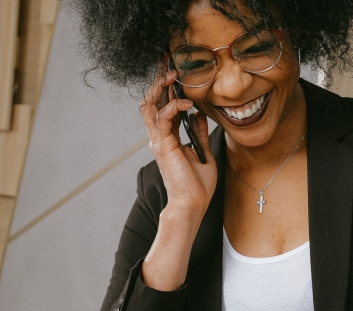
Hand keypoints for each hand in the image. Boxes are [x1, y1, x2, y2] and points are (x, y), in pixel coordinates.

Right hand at [140, 69, 216, 215]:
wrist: (192, 204)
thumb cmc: (197, 185)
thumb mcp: (202, 152)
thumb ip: (198, 133)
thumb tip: (199, 114)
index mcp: (166, 138)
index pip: (160, 106)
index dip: (164, 88)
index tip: (174, 72)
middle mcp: (159, 137)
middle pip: (151, 101)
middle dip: (158, 81)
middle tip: (168, 65)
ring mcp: (159, 141)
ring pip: (151, 105)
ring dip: (161, 88)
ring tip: (173, 75)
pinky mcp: (164, 145)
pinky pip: (164, 117)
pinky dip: (174, 105)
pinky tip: (187, 102)